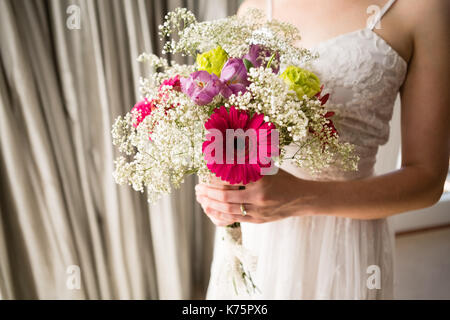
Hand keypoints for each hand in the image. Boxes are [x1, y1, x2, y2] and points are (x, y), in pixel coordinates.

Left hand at [195, 170, 313, 225]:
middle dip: (208, 192)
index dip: (215, 177)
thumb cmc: (282, 178)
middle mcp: (259, 196)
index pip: (232, 178)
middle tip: (198, 188)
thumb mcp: (268, 166)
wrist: (301, 198)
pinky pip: (234, 219)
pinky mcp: (257, 220)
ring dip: (211, 204)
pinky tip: (210, 210)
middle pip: (226, 196)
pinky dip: (220, 215)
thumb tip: (227, 148)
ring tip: (201, 199)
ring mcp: (258, 210)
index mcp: (261, 179)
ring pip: (228, 209)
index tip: (205, 174)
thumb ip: (249, 160)